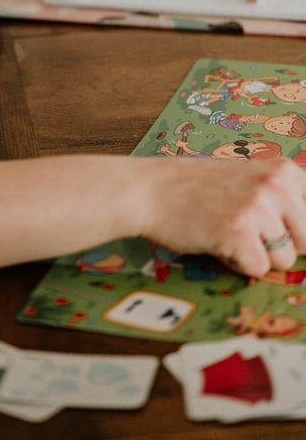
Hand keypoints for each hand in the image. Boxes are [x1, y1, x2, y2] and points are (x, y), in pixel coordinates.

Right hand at [140, 155, 305, 278]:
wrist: (149, 191)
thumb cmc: (195, 189)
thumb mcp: (249, 180)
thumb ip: (282, 199)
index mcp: (284, 171)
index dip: (294, 228)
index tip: (276, 228)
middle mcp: (276, 186)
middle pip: (305, 243)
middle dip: (277, 245)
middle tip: (244, 229)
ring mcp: (258, 208)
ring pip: (283, 259)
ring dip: (255, 254)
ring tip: (226, 231)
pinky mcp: (239, 232)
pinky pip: (258, 269)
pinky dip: (236, 263)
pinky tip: (216, 241)